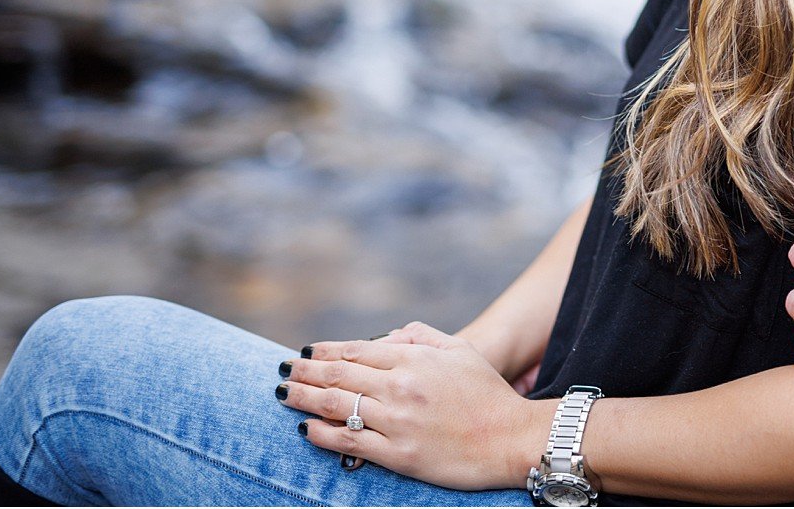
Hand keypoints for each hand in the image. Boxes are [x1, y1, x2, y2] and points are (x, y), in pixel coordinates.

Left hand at [279, 321, 550, 489]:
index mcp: (414, 360)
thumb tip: (387, 337)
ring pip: (335, 407)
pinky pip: (348, 443)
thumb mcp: (461, 351)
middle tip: (282, 370)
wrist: (511, 438)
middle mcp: (400, 388)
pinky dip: (321, 435)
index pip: (355, 351)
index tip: (305, 353)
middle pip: (337, 376)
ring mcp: (397, 423)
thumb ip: (422, 337)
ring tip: (283, 394)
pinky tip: (305, 429)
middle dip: (304, 372)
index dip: (324, 351)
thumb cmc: (488, 393)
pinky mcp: (399, 455)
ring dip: (302, 399)